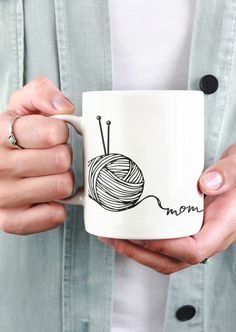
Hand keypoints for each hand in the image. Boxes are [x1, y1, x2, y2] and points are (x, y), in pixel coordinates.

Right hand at [0, 77, 74, 234]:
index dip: (60, 132)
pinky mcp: (10, 221)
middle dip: (62, 156)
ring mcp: (3, 196)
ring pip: (62, 187)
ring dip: (61, 180)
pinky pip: (54, 216)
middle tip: (49, 156)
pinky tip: (43, 196)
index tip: (51, 135)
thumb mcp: (21, 105)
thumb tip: (65, 107)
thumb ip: (41, 93)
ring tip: (45, 175)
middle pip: (62, 161)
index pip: (55, 133)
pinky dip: (55, 206)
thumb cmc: (12, 135)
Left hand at [98, 144, 235, 273]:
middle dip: (140, 253)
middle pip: (172, 260)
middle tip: (116, 238)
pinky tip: (130, 227)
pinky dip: (144, 240)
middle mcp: (208, 236)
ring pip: (165, 255)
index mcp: (222, 227)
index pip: (194, 251)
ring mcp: (196, 233)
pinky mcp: (187, 227)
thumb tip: (206, 183)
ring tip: (115, 235)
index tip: (143, 236)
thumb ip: (227, 174)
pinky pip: (165, 242)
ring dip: (138, 250)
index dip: (166, 248)